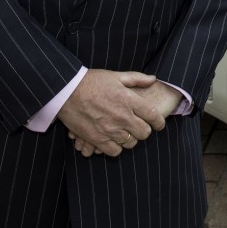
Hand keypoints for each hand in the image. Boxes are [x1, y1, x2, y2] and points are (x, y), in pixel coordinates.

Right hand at [69, 81, 183, 156]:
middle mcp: (122, 116)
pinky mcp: (97, 139)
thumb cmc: (92, 81)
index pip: (153, 115)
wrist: (66, 91)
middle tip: (140, 127)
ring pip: (131, 143)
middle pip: (144, 132)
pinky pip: (114, 151)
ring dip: (131, 139)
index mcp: (129, 100)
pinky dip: (116, 147)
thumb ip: (137, 79)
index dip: (159, 122)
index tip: (159, 124)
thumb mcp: (116, 76)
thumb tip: (153, 79)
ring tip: (125, 133)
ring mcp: (110, 129)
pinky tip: (113, 140)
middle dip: (145, 130)